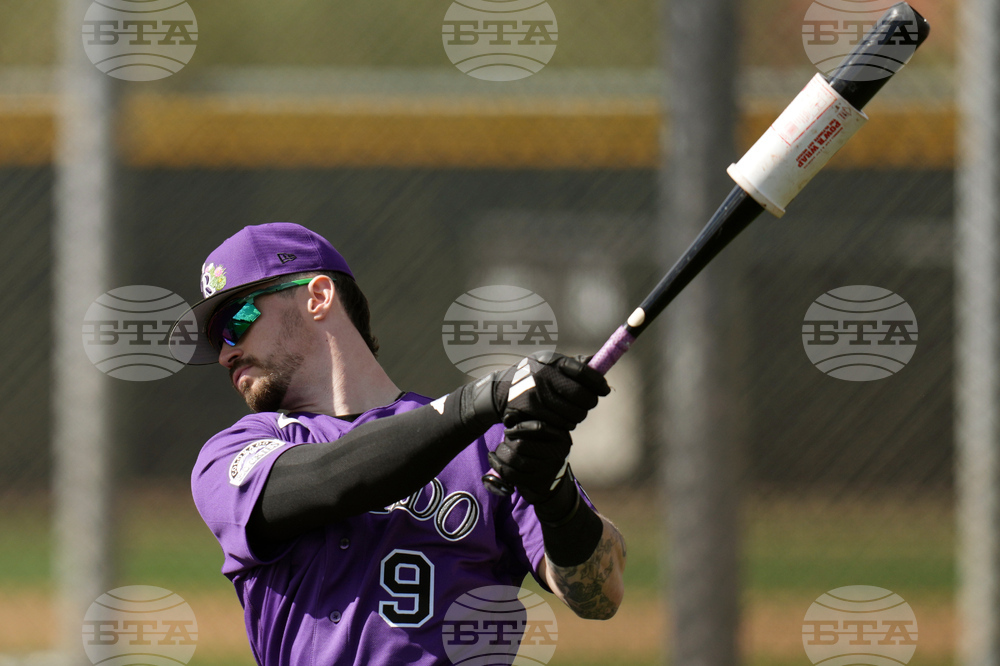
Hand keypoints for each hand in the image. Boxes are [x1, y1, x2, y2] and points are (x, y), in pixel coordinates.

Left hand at [488, 420, 571, 505]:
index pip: (538, 427)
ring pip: (515, 459)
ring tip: (498, 451)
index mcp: (560, 437)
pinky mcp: (537, 484)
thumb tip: (508, 416)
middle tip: (503, 443)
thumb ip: (524, 422)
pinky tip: (493, 460)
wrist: (550, 478)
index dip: (518, 427)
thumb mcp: (537, 435)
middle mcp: (558, 454)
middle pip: (522, 444)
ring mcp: (548, 470)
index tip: (507, 430)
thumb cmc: (540, 449)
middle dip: (507, 442)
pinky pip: (511, 474)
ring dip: (500, 454)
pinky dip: (497, 465)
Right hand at [495, 351, 609, 429]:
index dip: (598, 383)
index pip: (584, 371)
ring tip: (570, 412)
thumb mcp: (549, 363)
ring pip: (573, 413)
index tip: (605, 390)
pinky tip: (560, 420)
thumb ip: (573, 364)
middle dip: (589, 403)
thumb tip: (599, 362)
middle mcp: (545, 374)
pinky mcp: (531, 410)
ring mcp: (537, 393)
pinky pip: (560, 424)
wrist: (501, 390)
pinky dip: (564, 425)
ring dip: (576, 416)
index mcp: (553, 361)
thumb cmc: (533, 376)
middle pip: (582, 396)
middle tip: (586, 404)